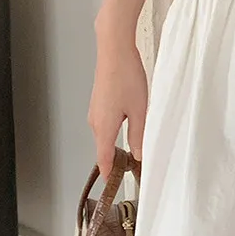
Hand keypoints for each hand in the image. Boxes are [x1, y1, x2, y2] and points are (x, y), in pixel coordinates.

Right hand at [88, 28, 148, 180]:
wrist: (114, 49)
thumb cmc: (126, 76)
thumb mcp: (139, 111)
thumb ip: (138, 136)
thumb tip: (138, 154)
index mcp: (103, 127)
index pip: (104, 159)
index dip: (109, 174)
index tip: (113, 186)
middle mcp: (95, 122)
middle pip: (104, 149)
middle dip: (116, 161)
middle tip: (132, 172)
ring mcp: (95, 111)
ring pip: (106, 135)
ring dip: (116, 145)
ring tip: (133, 153)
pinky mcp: (99, 102)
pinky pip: (106, 124)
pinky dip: (115, 131)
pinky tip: (129, 128)